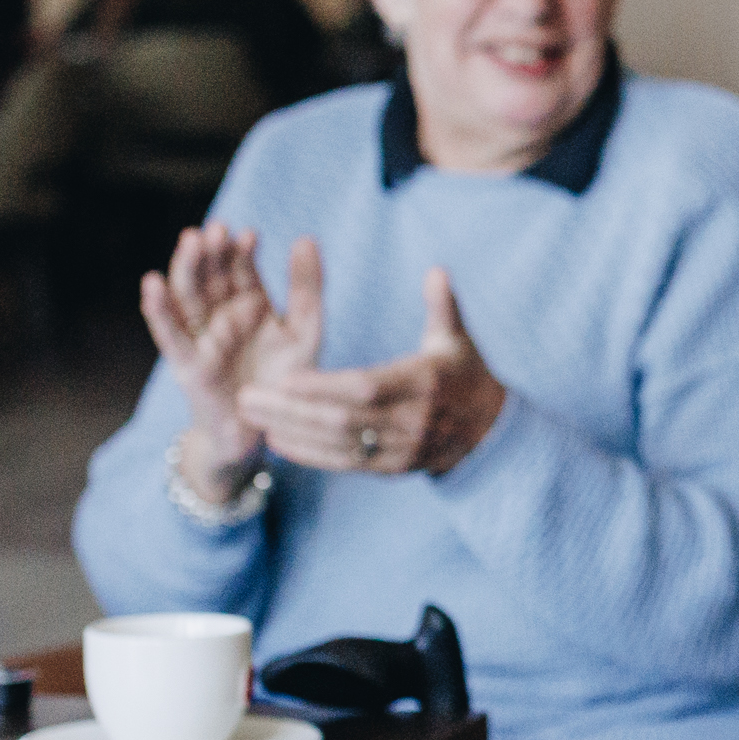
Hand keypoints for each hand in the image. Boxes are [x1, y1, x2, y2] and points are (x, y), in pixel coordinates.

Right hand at [139, 224, 318, 492]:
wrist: (266, 433)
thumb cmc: (286, 382)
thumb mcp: (305, 332)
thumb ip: (307, 288)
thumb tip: (304, 237)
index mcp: (250, 303)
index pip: (241, 269)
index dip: (242, 252)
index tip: (249, 235)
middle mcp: (222, 314)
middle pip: (211, 275)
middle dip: (211, 252)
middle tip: (216, 230)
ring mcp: (202, 337)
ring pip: (187, 296)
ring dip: (186, 268)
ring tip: (191, 242)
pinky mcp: (187, 364)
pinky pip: (169, 334)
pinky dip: (158, 309)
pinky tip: (152, 283)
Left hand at [240, 266, 506, 477]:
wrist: (491, 434)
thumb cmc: (466, 375)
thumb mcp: (458, 339)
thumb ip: (443, 306)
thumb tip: (437, 270)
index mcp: (422, 384)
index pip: (365, 388)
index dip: (323, 386)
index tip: (284, 376)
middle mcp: (409, 421)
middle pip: (340, 420)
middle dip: (290, 411)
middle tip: (247, 397)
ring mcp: (400, 449)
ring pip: (337, 445)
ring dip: (291, 432)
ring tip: (251, 415)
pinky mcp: (391, 469)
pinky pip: (344, 464)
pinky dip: (308, 454)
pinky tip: (277, 440)